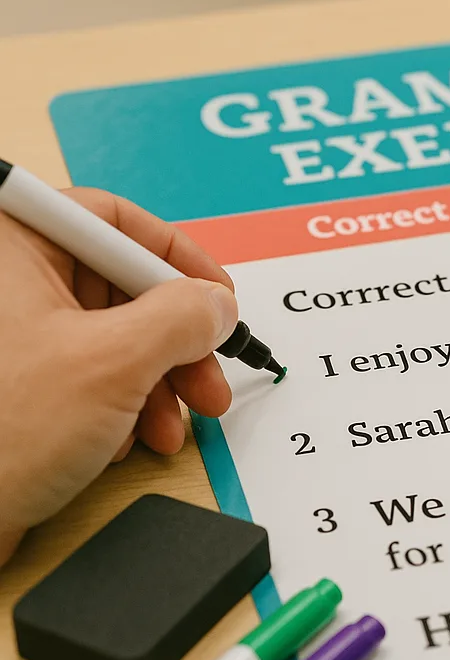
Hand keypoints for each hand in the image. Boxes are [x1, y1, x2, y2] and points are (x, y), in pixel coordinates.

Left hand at [0, 188, 237, 565]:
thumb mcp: (115, 362)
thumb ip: (182, 318)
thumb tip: (217, 305)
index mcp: (16, 247)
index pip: (116, 220)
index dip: (178, 257)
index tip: (218, 295)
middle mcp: (12, 283)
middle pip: (123, 286)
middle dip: (177, 341)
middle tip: (208, 377)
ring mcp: (14, 334)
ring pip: (116, 337)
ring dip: (160, 383)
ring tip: (174, 426)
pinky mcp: (21, 381)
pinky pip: (94, 373)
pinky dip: (127, 405)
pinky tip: (131, 439)